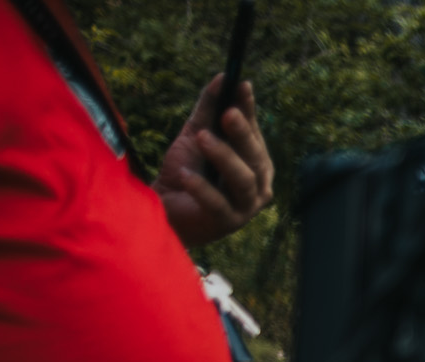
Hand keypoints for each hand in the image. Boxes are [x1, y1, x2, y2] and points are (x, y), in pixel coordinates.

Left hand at [155, 76, 273, 246]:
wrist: (166, 208)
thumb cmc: (187, 172)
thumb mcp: (196, 135)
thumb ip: (209, 110)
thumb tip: (223, 77)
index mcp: (256, 162)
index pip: (255, 132)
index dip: (249, 109)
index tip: (241, 85)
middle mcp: (258, 184)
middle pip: (255, 158)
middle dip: (241, 134)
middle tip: (227, 113)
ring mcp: (246, 206)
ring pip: (243, 180)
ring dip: (223, 157)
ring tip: (201, 138)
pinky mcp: (227, 223)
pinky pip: (219, 205)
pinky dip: (203, 189)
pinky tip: (185, 175)